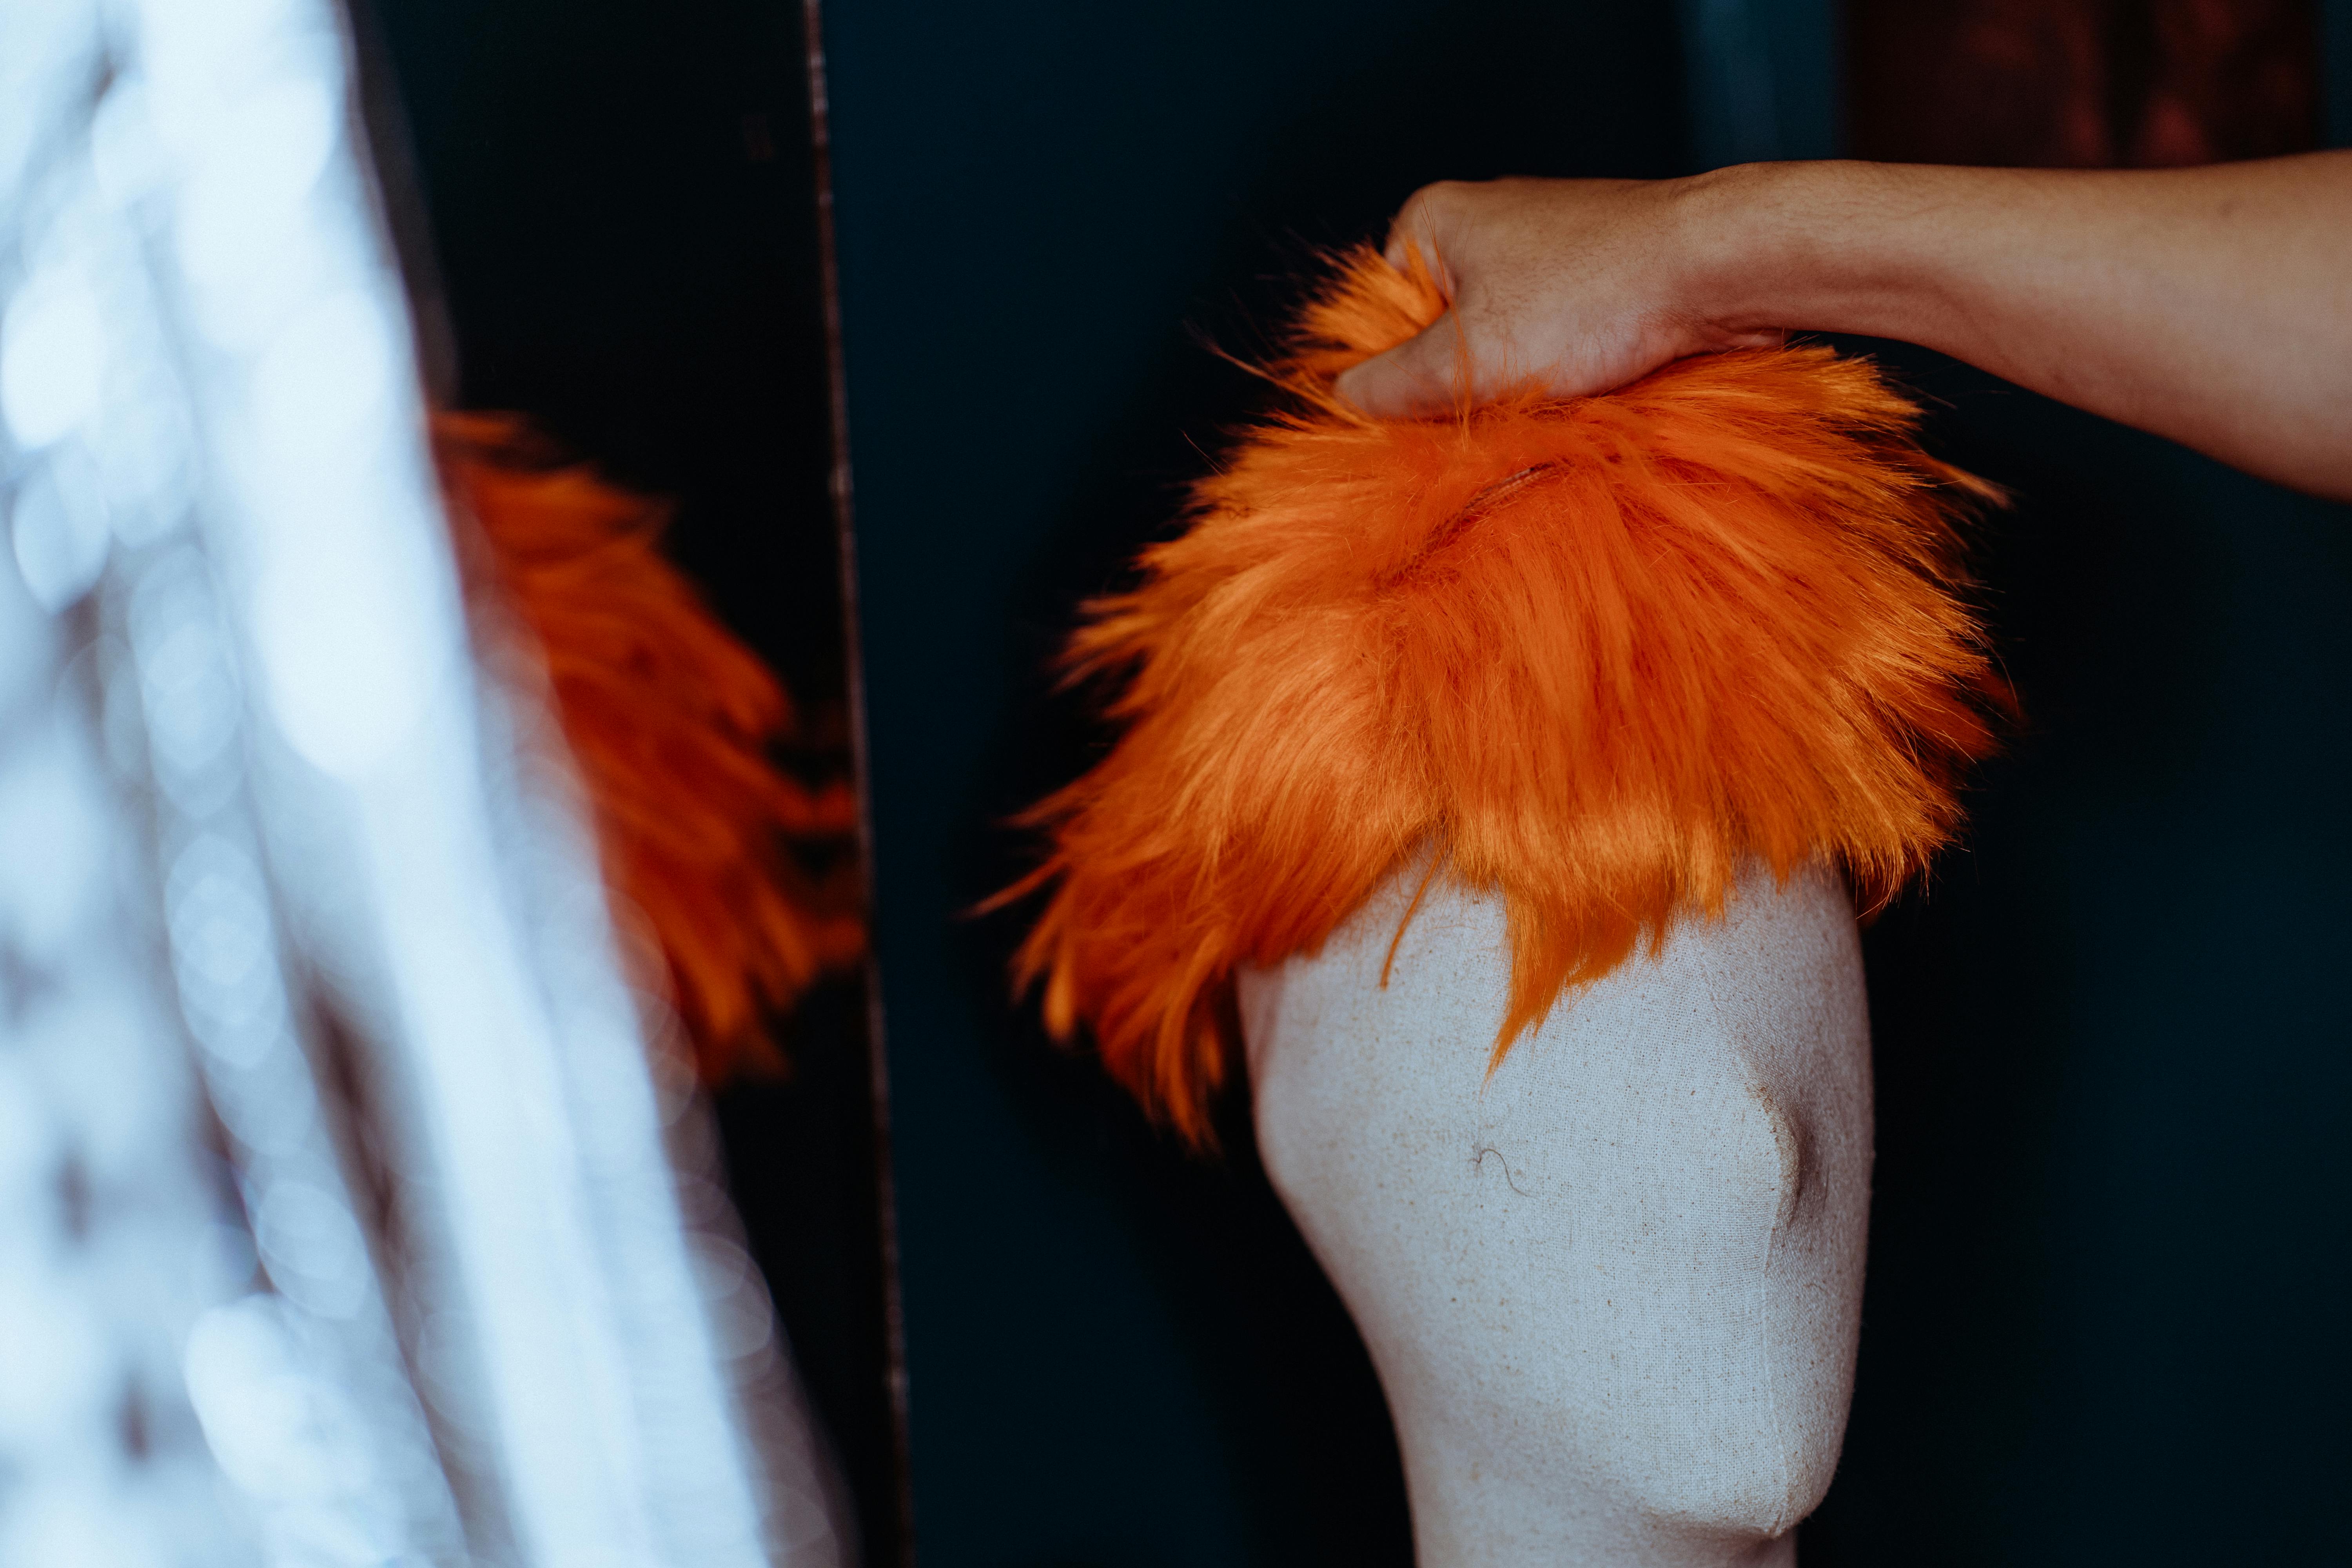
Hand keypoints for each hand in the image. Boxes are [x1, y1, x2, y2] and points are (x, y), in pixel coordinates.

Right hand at [1333, 175, 1783, 417]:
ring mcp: (1546, 250)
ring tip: (1542, 407)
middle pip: (1438, 334)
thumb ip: (1391, 385)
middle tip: (1483, 421)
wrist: (1721, 269)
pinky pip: (1554, 344)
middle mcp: (1486, 224)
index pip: (1375, 315)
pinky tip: (1582, 395)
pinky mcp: (1596, 279)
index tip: (1418, 417)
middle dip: (1459, 387)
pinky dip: (1562, 378)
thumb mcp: (1468, 360)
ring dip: (1514, 390)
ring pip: (1501, 346)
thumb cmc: (1596, 295)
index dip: (1392, 375)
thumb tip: (1342, 402)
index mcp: (1434, 221)